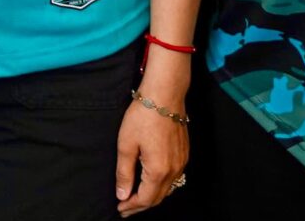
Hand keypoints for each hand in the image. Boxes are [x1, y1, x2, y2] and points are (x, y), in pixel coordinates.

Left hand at [115, 92, 189, 211]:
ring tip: (135, 198)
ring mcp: (181, 162)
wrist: (165, 95)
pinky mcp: (184, 154)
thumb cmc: (143, 116)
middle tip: (125, 208)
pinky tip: (151, 182)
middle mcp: (174, 170)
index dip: (131, 207)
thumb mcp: (126, 144)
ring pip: (167, 189)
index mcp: (158, 171)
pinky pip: (174, 178)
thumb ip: (124, 173)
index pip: (144, 199)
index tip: (119, 209)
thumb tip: (122, 194)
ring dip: (151, 196)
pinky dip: (161, 185)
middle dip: (140, 206)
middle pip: (157, 198)